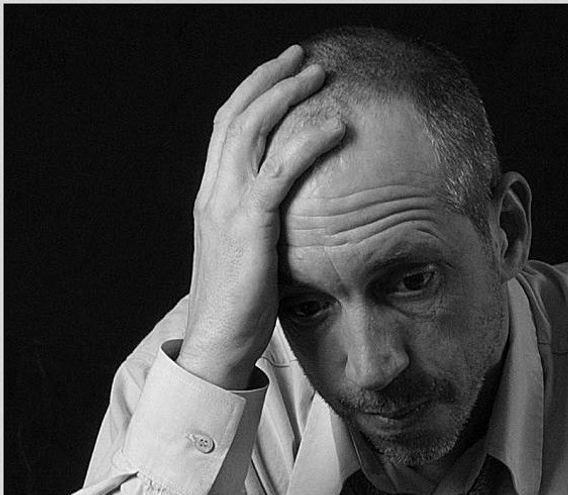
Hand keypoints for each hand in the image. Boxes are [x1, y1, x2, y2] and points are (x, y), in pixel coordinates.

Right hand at [178, 44, 344, 388]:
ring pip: (251, 131)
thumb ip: (261, 227)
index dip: (250, 95)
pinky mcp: (249, 227)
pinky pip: (280, 173)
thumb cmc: (239, 307)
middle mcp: (214, 194)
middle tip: (299, 57)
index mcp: (212, 199)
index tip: (278, 74)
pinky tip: (335, 126)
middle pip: (236, 117)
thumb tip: (290, 217)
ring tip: (316, 74)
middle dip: (268, 80)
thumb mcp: (248, 256)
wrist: (217, 343)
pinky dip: (308, 143)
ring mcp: (228, 208)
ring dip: (285, 95)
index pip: (225, 131)